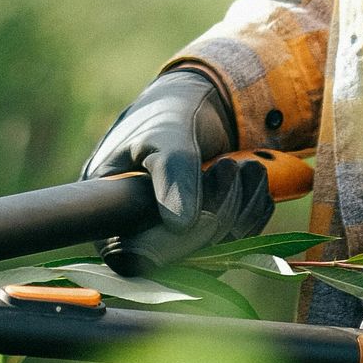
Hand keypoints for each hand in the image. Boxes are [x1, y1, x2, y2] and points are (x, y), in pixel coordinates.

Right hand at [83, 67, 269, 270]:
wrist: (200, 103)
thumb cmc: (169, 113)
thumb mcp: (167, 133)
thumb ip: (172, 172)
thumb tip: (180, 225)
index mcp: (107, 210)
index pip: (129, 254)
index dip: (168, 245)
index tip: (198, 214)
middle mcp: (135, 234)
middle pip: (177, 259)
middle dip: (216, 213)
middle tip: (230, 167)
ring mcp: (172, 240)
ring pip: (212, 255)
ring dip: (241, 210)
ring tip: (244, 165)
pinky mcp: (203, 239)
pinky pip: (233, 245)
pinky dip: (252, 213)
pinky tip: (254, 180)